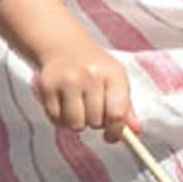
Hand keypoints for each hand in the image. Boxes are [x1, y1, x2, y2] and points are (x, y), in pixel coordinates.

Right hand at [0, 0, 136, 141]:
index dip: (116, 130)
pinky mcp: (47, 87)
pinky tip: (64, 106)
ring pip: (75, 124)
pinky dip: (61, 120)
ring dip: (78, 123)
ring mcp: (67, 81)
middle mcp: (90, 75)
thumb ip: (126, 107)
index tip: (112, 134)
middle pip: (96, 121)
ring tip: (78, 108)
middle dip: (96, 122)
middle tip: (92, 110)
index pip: (117, 112)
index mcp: (112, 74)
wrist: (64, 47)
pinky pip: (56, 120)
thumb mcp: (115, 80)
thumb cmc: (95, 68)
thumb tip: (135, 131)